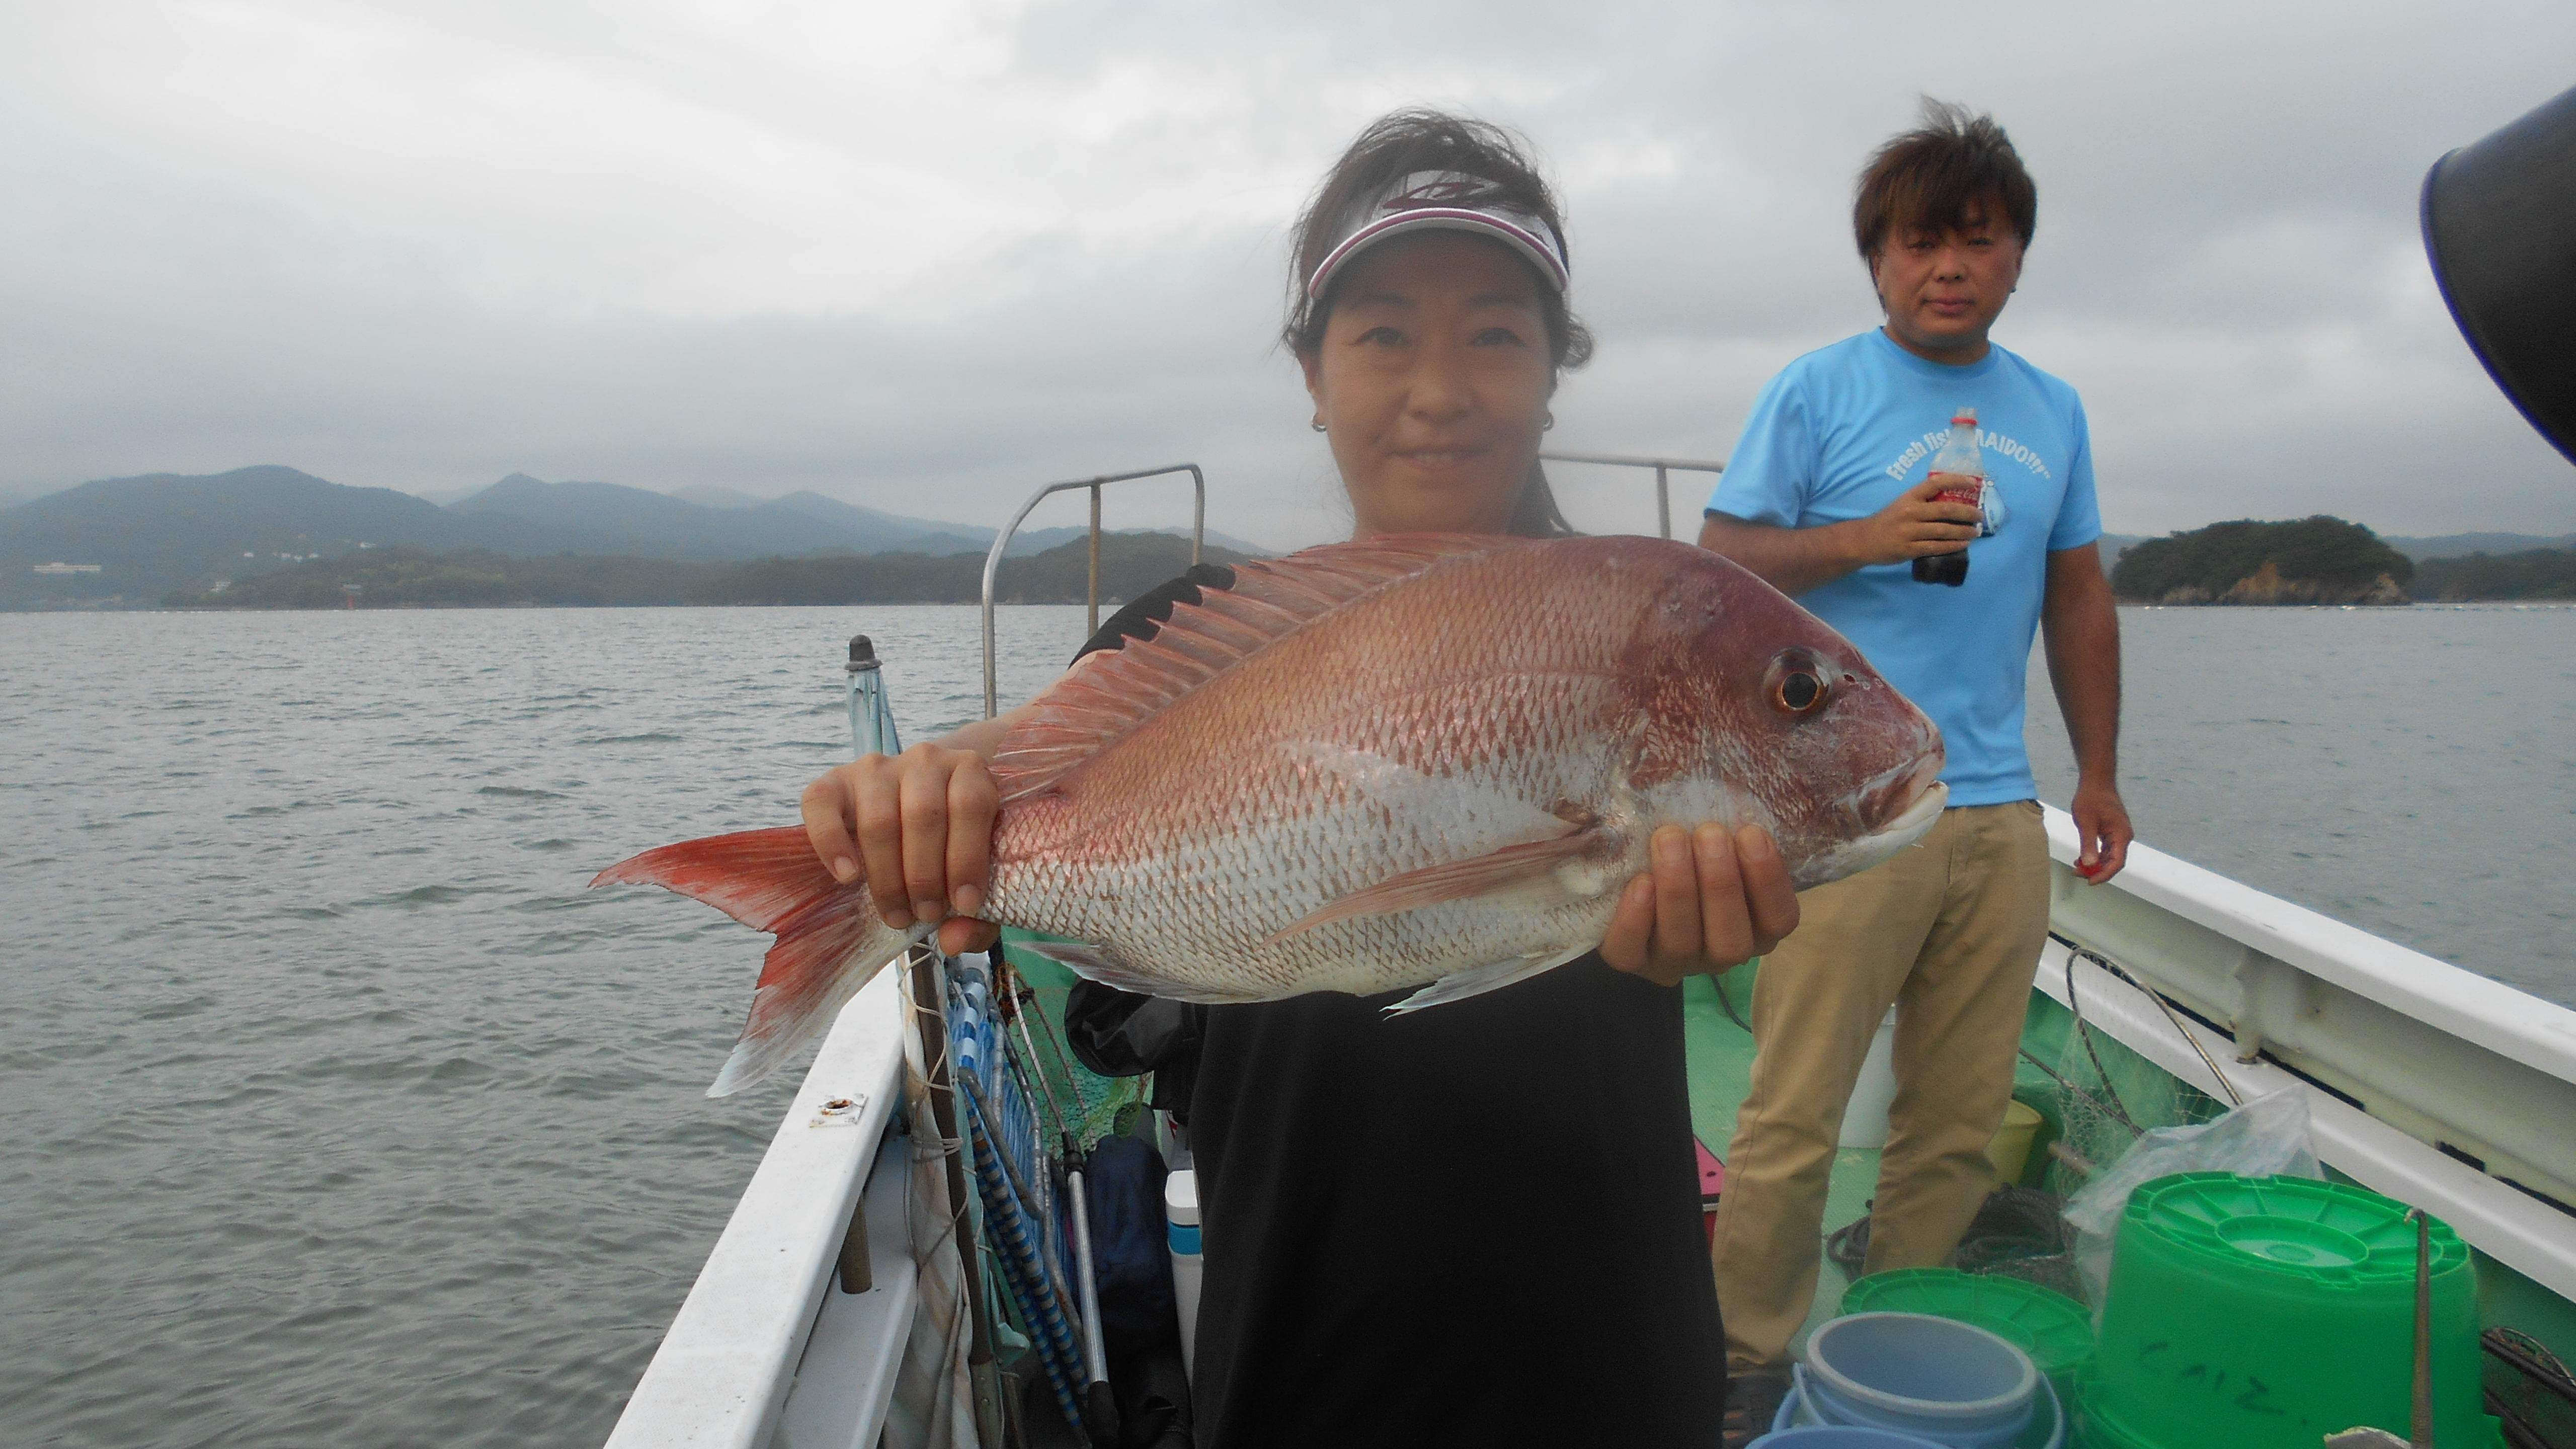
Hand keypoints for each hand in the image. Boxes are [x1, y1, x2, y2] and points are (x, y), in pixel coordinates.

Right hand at [800, 743, 1002, 955]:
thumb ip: (980, 913)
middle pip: (923, 815)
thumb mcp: (979, 872)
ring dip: (887, 876)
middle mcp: (925, 759)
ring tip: (897, 913)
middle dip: (925, 876)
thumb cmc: (955, 843)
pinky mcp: (836, 780)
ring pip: (878, 819)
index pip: (970, 804)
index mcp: (969, 769)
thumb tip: (953, 941)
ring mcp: (877, 767)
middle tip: (925, 914)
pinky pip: (823, 805)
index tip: (966, 905)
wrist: (919, 801)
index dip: (968, 858)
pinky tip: (847, 877)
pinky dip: (831, 843)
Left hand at [1600, 824, 1799, 986]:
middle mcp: (1718, 952)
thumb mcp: (1716, 842)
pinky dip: (1636, 920)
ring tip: (1669, 840)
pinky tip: (1639, 882)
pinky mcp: (1631, 960)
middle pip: (1731, 941)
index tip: (1752, 833)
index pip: (1778, 920)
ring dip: (1679, 891)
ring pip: (1682, 944)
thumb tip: (1737, 783)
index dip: (1769, 881)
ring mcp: (1673, 962)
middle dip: (1721, 885)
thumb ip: (1731, 829)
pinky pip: (1632, 952)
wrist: (1629, 889)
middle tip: (1709, 834)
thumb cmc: (1690, 852)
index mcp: (1753, 927)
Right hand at [1849, 477, 1983, 566]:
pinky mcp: (1909, 549)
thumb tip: (1953, 502)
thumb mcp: (1902, 504)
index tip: (1973, 483)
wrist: (1864, 540)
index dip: (1956, 481)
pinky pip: (1935, 547)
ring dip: (1963, 531)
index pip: (1935, 483)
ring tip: (1975, 532)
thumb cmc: (1888, 521)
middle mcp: (1910, 512)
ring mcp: (1909, 532)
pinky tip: (1963, 544)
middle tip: (1980, 516)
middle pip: (1946, 509)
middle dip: (1967, 513)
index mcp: (1909, 497)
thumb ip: (1923, 502)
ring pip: (1943, 530)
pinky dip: (1952, 546)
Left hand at [2068, 778, 2132, 883]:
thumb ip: (2088, 844)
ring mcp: (2118, 834)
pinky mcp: (2112, 832)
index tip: (2089, 881)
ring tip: (2076, 867)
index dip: (2104, 875)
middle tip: (2077, 874)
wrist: (2096, 781)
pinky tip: (2081, 859)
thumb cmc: (2091, 798)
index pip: (2116, 862)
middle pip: (2113, 862)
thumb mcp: (2085, 822)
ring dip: (2094, 864)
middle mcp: (2123, 836)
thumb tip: (2089, 864)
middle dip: (2096, 871)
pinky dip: (2094, 855)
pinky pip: (2105, 849)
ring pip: (2108, 857)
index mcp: (2121, 835)